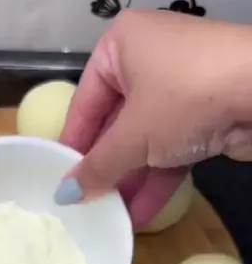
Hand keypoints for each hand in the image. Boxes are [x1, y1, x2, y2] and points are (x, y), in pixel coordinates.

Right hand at [56, 10, 251, 226]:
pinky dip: (155, 181)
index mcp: (121, 45)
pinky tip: (139, 216)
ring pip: (143, 141)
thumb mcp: (133, 135)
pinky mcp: (204, 114)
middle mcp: (147, 60)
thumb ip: (97, 167)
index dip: (72, 145)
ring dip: (128, 182)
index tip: (59, 182)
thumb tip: (64, 196)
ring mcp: (179, 88)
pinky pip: (169, 150)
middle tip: (83, 205)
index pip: (84, 102)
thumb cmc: (185, 96)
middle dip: (103, 168)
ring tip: (108, 218)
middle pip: (114, 124)